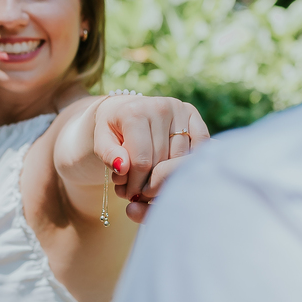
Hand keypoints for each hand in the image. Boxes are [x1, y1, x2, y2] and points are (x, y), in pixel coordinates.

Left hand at [92, 95, 208, 221]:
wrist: (126, 107)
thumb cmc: (113, 129)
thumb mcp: (101, 141)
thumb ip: (107, 155)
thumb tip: (122, 167)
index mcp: (135, 112)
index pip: (142, 161)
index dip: (136, 185)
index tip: (130, 195)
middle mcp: (160, 107)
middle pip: (162, 162)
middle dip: (150, 184)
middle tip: (140, 193)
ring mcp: (179, 109)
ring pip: (181, 158)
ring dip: (168, 176)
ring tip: (152, 181)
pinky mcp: (192, 113)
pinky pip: (200, 145)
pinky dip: (188, 161)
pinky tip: (173, 168)